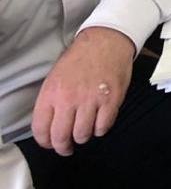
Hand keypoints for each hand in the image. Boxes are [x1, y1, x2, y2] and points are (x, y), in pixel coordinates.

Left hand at [32, 27, 135, 155]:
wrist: (106, 41)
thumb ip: (51, 102)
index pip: (40, 129)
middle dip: (63, 147)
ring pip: (83, 135)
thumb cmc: (80, 60)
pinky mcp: (111, 100)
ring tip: (85, 131)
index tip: (51, 144)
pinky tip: (100, 122)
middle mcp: (69, 99)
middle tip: (68, 147)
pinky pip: (103, 127)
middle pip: (61, 137)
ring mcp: (91, 100)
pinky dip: (101, 129)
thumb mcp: (55, 78)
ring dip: (83, 137)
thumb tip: (50, 127)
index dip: (45, 142)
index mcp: (51, 93)